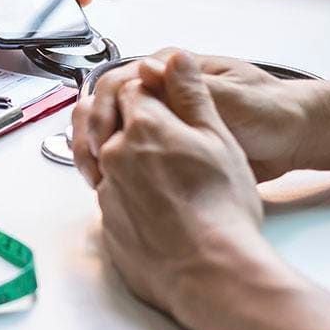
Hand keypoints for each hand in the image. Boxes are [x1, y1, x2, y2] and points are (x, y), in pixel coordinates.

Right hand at [73, 49, 312, 185]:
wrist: (294, 138)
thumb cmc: (270, 111)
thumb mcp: (234, 99)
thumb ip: (192, 87)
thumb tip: (147, 67)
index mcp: (170, 69)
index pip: (117, 83)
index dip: (102, 112)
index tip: (102, 143)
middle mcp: (158, 89)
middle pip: (105, 106)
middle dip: (92, 135)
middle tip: (92, 167)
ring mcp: (159, 116)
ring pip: (112, 130)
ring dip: (98, 153)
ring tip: (97, 181)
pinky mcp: (165, 142)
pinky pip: (128, 151)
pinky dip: (115, 167)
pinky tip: (114, 186)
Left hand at [96, 51, 263, 315]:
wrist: (213, 272)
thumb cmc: (223, 207)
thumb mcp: (217, 138)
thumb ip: (190, 94)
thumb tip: (173, 57)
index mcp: (142, 126)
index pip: (133, 90)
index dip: (152, 94)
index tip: (167, 106)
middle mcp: (114, 154)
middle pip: (113, 123)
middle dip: (132, 125)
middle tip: (165, 142)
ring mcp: (107, 189)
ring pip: (109, 160)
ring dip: (128, 160)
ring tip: (166, 178)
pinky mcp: (106, 221)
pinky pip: (112, 195)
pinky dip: (129, 195)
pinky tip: (159, 207)